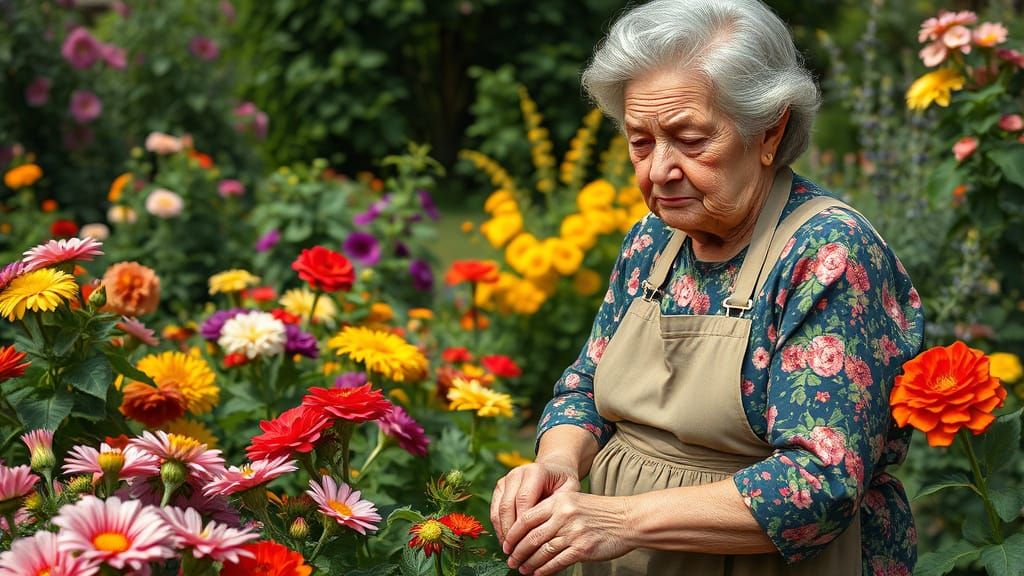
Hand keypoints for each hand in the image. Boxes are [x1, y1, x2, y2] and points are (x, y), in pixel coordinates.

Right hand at [491, 461, 580, 546]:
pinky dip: (498, 527)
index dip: (523, 523)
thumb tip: (554, 527)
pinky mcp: (500, 487)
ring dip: (502, 532)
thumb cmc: (563, 483)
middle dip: (510, 532)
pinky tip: (506, 541)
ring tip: (510, 551)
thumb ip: (562, 505)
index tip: (527, 543)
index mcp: (535, 472)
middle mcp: (517, 473)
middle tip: (515, 552)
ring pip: (498, 509)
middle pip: (508, 506)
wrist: (553, 469)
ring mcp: (506, 480)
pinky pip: (494, 510)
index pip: (524, 499)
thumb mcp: (570, 490)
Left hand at [504, 491, 634, 574]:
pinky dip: (544, 570)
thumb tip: (527, 529)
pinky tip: (538, 573)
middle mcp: (564, 515)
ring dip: (529, 563)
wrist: (626, 519)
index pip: (527, 518)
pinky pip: (557, 562)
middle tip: (510, 559)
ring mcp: (573, 533)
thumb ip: (552, 511)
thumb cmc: (599, 511)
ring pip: (542, 551)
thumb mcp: (574, 501)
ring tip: (522, 569)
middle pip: (531, 536)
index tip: (507, 543)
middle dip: (517, 551)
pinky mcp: (582, 549)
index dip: (513, 533)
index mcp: (559, 501)